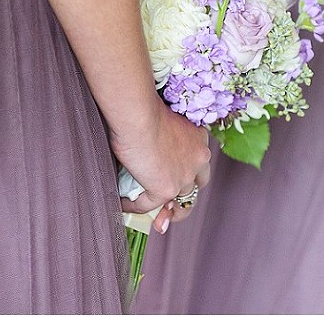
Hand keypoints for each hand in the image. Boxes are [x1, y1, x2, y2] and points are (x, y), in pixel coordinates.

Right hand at [111, 98, 209, 229]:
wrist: (138, 114)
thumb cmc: (144, 108)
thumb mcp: (164, 123)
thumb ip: (165, 139)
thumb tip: (149, 152)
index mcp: (199, 140)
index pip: (199, 165)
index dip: (188, 176)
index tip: (175, 181)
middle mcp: (198, 159)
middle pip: (195, 187)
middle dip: (184, 198)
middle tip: (169, 206)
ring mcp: (183, 176)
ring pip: (178, 202)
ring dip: (164, 210)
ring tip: (152, 216)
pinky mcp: (166, 188)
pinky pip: (148, 205)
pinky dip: (135, 206)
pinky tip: (123, 203)